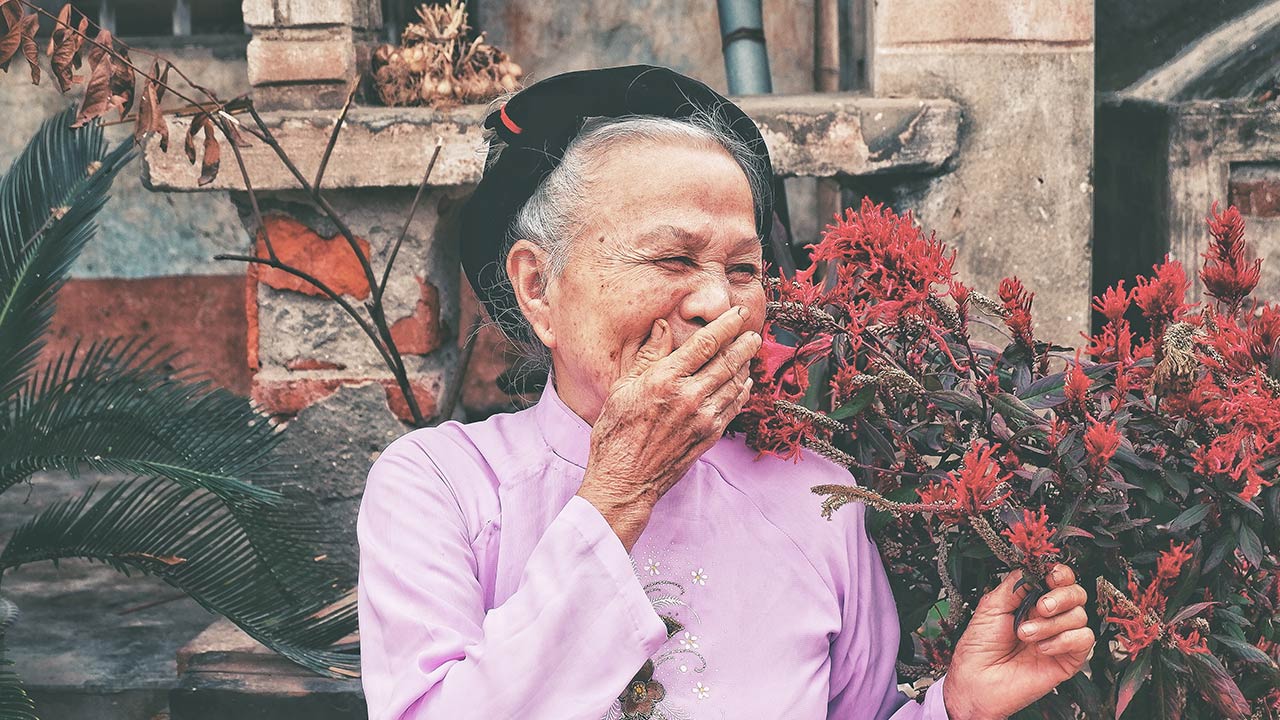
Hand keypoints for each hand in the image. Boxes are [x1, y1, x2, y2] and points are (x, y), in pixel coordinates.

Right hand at [576, 306, 760, 550]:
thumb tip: (663, 326)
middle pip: (727, 362)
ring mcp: (703, 418)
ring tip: (749, 353)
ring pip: (734, 383)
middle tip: (753, 332)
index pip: (705, 344)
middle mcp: (688, 397)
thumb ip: (648, 355)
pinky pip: (733, 406)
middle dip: (743, 344)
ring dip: (745, 365)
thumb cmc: (616, 433)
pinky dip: (742, 391)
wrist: (625, 480)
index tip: (737, 314)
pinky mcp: (710, 436)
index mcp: (665, 380)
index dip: (725, 326)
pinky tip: (744, 383)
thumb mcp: (622, 388)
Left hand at [944, 564, 1094, 719]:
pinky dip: (1063, 640)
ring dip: (1051, 624)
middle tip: (1040, 607)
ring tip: (1026, 635)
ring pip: (1079, 615)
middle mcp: (1048, 617)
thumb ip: (1015, 584)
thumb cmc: (979, 648)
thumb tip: (1034, 566)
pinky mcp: (1068, 659)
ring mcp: (1059, 637)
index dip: (1060, 573)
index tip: (1051, 575)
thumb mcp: (991, 606)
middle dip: (1061, 596)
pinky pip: (1084, 639)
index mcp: (1030, 600)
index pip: (1059, 578)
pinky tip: (1042, 648)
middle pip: (1076, 593)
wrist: (977, 681)